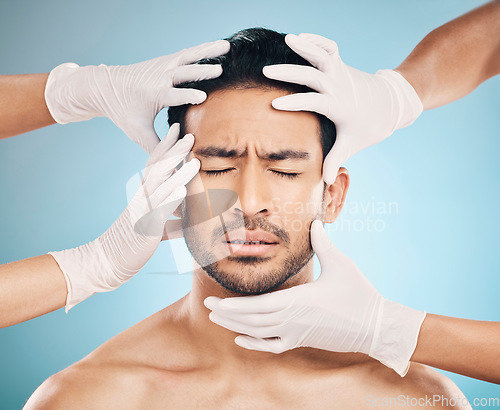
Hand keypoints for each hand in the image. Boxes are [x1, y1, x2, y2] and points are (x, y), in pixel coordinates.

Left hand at [44, 39, 229, 152]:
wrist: (105, 85)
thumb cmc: (123, 111)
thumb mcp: (137, 132)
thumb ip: (155, 147)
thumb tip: (175, 163)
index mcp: (154, 94)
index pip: (173, 95)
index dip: (187, 96)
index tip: (203, 97)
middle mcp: (160, 76)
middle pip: (183, 72)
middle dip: (201, 71)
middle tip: (219, 70)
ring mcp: (163, 65)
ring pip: (189, 56)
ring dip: (208, 51)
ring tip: (227, 46)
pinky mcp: (166, 60)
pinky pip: (188, 53)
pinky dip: (204, 48)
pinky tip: (219, 46)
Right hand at [49, 124, 198, 310]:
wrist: (110, 260)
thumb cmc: (134, 242)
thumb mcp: (157, 229)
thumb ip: (173, 222)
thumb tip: (189, 222)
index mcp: (144, 193)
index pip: (155, 163)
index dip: (166, 145)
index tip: (177, 129)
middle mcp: (142, 197)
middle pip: (158, 168)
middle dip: (174, 151)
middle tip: (190, 135)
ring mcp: (143, 210)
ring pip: (161, 186)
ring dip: (179, 173)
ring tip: (194, 162)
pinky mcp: (146, 226)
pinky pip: (159, 209)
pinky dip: (171, 199)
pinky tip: (182, 189)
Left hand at [205, 220, 425, 375]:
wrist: (375, 326)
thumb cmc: (358, 294)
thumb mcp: (341, 264)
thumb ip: (324, 243)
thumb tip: (315, 221)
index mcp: (298, 301)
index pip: (257, 307)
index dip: (233, 306)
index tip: (214, 301)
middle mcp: (292, 321)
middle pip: (251, 321)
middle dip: (227, 314)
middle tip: (207, 306)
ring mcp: (295, 333)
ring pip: (258, 333)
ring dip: (235, 327)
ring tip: (217, 320)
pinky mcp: (301, 341)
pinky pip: (272, 346)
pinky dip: (254, 343)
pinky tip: (240, 339)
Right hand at [262, 33, 422, 183]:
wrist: (391, 104)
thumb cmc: (368, 126)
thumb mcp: (352, 144)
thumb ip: (336, 159)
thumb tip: (326, 182)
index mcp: (338, 106)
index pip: (313, 102)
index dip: (294, 103)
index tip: (274, 104)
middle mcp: (338, 85)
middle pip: (312, 75)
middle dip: (289, 73)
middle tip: (266, 71)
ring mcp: (340, 72)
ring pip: (322, 54)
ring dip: (305, 46)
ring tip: (287, 39)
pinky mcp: (341, 64)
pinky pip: (329, 47)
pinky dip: (316, 40)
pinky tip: (300, 37)